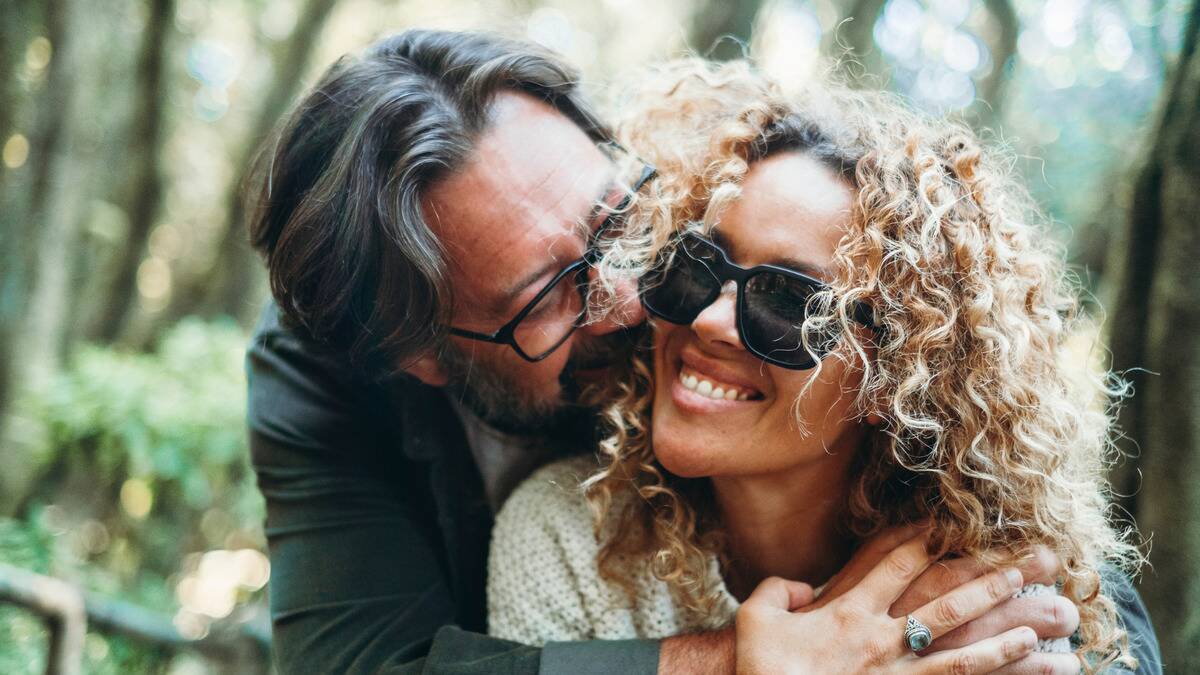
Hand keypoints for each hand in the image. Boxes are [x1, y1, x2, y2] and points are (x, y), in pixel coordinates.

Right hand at [735, 530, 1039, 673]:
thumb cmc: (758, 667)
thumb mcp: (755, 617)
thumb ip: (780, 588)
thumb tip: (802, 585)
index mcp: (847, 612)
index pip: (897, 564)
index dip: (926, 538)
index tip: (954, 520)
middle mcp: (880, 641)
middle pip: (948, 602)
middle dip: (993, 578)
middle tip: (1035, 561)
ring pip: (963, 653)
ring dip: (1007, 636)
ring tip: (1044, 623)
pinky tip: (1023, 674)